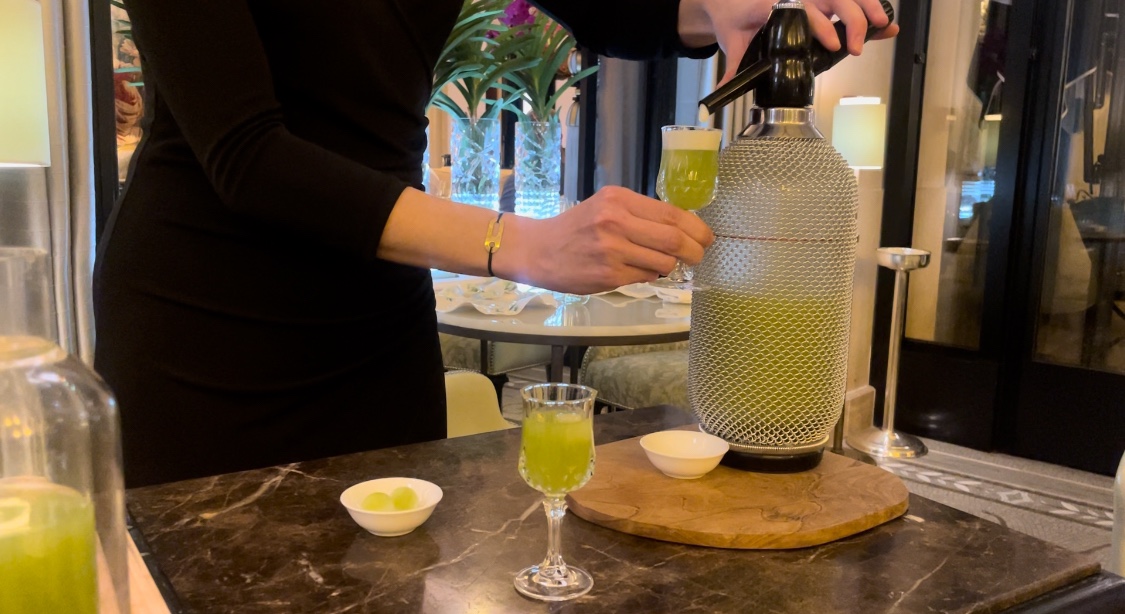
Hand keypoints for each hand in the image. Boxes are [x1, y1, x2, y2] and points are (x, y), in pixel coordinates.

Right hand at [500, 187, 714, 294]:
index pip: (671, 213)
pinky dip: (648, 276)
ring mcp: (612, 250)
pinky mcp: (608, 276)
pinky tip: (635, 271)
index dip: (696, 228)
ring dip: (668, 266)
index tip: (707, 237)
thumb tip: (680, 230)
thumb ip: (639, 214)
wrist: (538, 250)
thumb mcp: (605, 207)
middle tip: (699, 255)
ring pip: (663, 262)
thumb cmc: (575, 228)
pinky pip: (645, 277)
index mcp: (618, 200)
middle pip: (673, 239)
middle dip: (694, 250)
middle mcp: (615, 222)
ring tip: (657, 263)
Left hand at [678, 0, 899, 84]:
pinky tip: (885, 26)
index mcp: (774, 5)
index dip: (821, 27)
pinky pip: (847, 2)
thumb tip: (721, 90)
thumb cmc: (735, 21)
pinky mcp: (820, 1)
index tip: (833, 45)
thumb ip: (731, 67)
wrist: (729, 2)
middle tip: (857, 47)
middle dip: (851, 20)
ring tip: (884, 27)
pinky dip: (869, 9)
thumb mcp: (730, 42)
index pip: (803, 11)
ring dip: (867, 9)